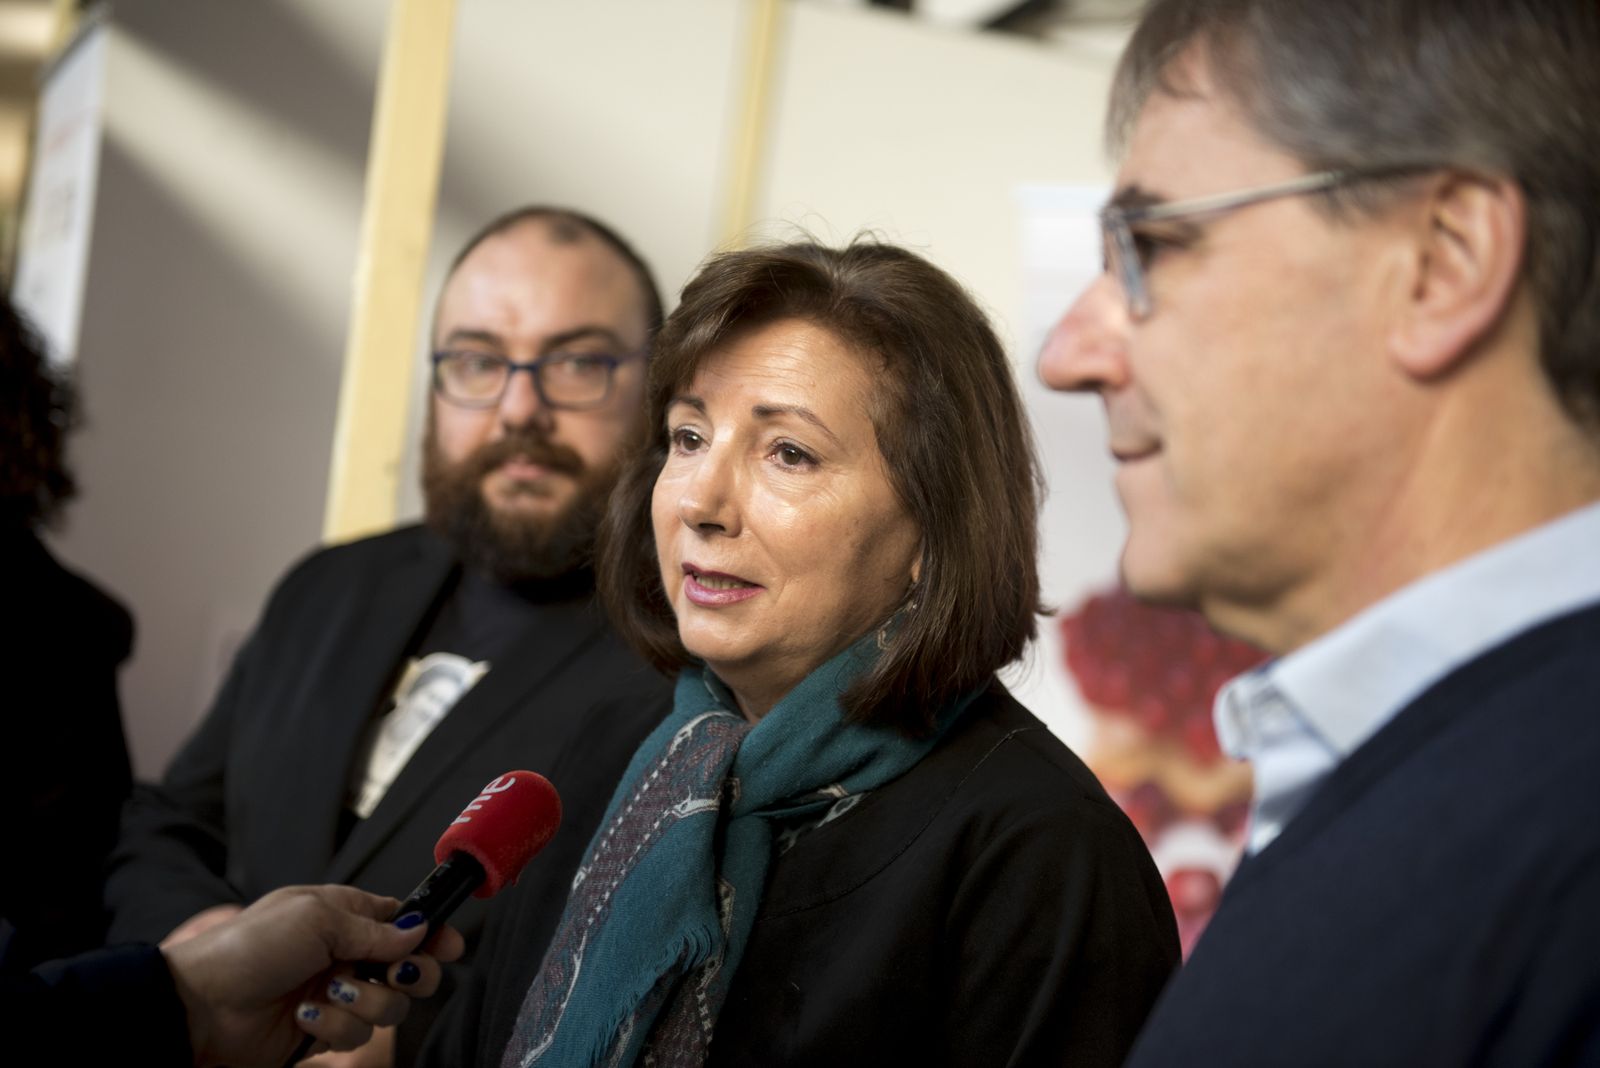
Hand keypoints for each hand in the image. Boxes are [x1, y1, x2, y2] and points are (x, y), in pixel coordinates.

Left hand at [161, 885, 463, 1067]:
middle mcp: (348, 955)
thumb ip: (374, 929)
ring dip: (364, 1002)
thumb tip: (420, 930)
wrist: (200, 1005)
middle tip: (397, 976)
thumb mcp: (317, 920)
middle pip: (412, 968)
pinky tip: (306, 1016)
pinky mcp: (324, 1032)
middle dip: (412, 975)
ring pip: (390, 1006)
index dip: (432, 933)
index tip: (451, 946)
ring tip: (329, 994)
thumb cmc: (252, 947)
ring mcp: (339, 995)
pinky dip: (333, 1027)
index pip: (405, 922)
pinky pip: (356, 1035)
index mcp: (346, 916)